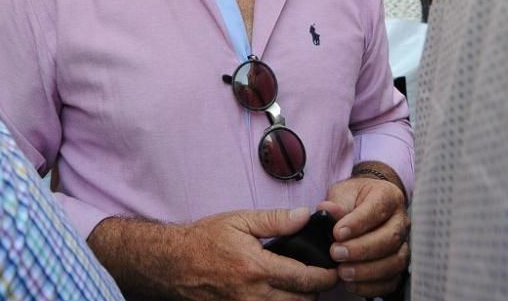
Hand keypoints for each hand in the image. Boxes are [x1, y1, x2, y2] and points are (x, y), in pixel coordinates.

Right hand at [175, 208, 338, 300]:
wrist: (174, 262)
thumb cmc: (205, 239)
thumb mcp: (240, 221)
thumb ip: (275, 220)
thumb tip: (304, 216)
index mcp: (257, 268)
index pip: (304, 279)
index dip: (325, 277)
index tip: (333, 271)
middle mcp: (253, 294)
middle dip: (316, 291)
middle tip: (322, 277)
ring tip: (303, 286)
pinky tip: (282, 295)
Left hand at [318, 176, 409, 298]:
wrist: (363, 206)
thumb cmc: (354, 199)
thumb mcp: (343, 193)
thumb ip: (337, 203)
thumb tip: (327, 210)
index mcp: (388, 197)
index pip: (378, 209)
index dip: (359, 222)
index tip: (338, 232)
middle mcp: (400, 221)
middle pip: (390, 238)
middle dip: (361, 249)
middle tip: (336, 253)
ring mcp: (403, 244)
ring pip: (394, 262)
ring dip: (367, 271)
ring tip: (343, 272)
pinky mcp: (398, 264)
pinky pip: (392, 280)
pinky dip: (372, 286)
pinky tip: (352, 284)